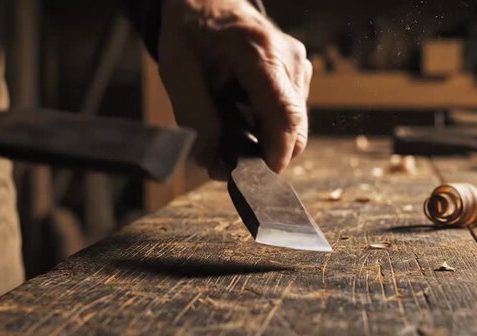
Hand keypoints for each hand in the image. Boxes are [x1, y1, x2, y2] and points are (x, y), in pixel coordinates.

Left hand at [157, 0, 311, 178]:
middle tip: (229, 160)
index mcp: (259, 53)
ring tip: (230, 127)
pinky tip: (242, 112)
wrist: (209, 0)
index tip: (255, 177)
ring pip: (295, 124)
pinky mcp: (297, 73)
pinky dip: (267, 124)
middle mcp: (289, 59)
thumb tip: (213, 164)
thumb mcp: (179, 73)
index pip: (285, 116)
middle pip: (296, 128)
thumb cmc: (191, 32)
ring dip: (265, 138)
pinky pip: (290, 113)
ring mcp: (298, 65)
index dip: (275, 155)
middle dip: (266, 153)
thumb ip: (196, 119)